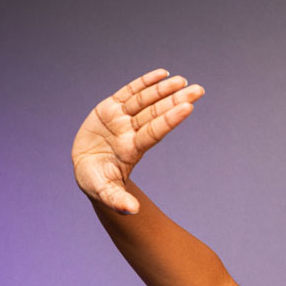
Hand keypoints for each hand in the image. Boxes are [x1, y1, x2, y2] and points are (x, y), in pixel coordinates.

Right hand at [71, 69, 204, 212]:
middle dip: (176, 100)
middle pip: (156, 113)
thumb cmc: (97, 183)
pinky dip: (144, 83)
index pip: (154, 132)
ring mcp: (121, 119)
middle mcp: (130, 132)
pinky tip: (163, 74)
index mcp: (131, 150)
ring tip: (182, 80)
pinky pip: (129, 92)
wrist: (87, 170)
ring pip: (145, 100)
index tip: (188, 107)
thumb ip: (118, 200)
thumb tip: (132, 211)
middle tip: (198, 90)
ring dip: (163, 90)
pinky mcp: (110, 109)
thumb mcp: (104, 192)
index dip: (169, 119)